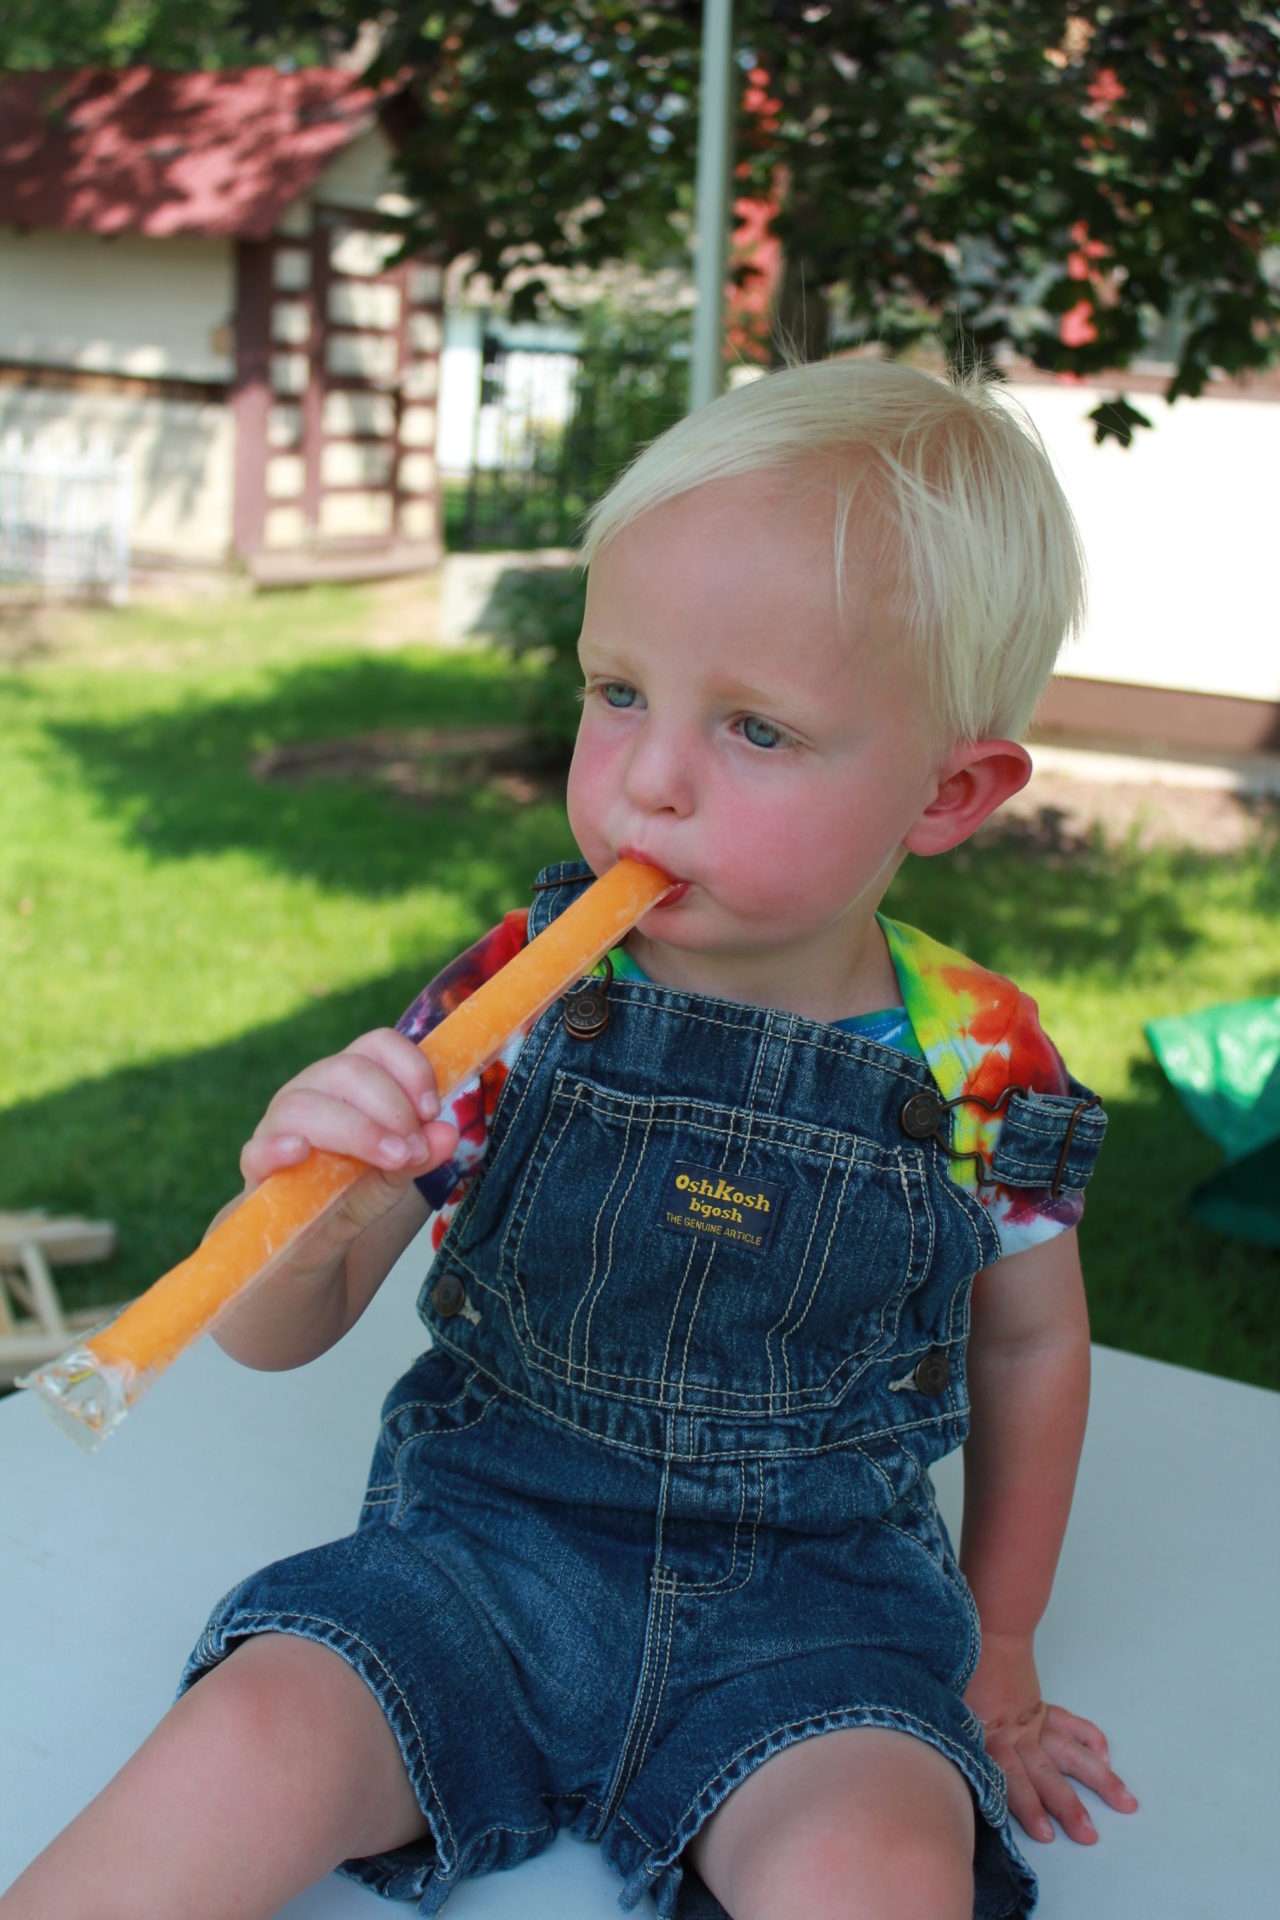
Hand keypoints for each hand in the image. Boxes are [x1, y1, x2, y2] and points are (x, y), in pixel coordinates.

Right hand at [240, 1028, 458, 1239]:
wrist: (311, 1237)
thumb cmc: (356, 1190)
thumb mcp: (398, 1172)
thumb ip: (423, 1152)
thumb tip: (448, 1134)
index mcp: (351, 1080)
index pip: (378, 1044)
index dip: (411, 1069)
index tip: (432, 1110)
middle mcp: (313, 1089)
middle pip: (348, 1069)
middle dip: (393, 1107)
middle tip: (415, 1150)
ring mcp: (278, 1123)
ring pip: (305, 1105)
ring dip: (358, 1130)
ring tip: (393, 1160)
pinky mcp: (256, 1163)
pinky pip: (258, 1148)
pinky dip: (279, 1147)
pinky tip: (302, 1153)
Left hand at [966, 1636, 1137, 1844]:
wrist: (983, 1628)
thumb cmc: (954, 1671)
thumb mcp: (944, 1710)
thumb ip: (955, 1740)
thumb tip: (949, 1773)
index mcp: (988, 1736)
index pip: (1010, 1778)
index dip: (1028, 1806)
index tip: (1046, 1833)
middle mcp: (1016, 1733)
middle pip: (1045, 1774)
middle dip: (1068, 1805)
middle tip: (1089, 1833)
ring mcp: (1033, 1720)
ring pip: (1068, 1752)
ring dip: (1097, 1778)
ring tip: (1123, 1800)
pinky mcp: (1041, 1706)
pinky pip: (1070, 1724)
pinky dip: (1090, 1739)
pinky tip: (1105, 1758)